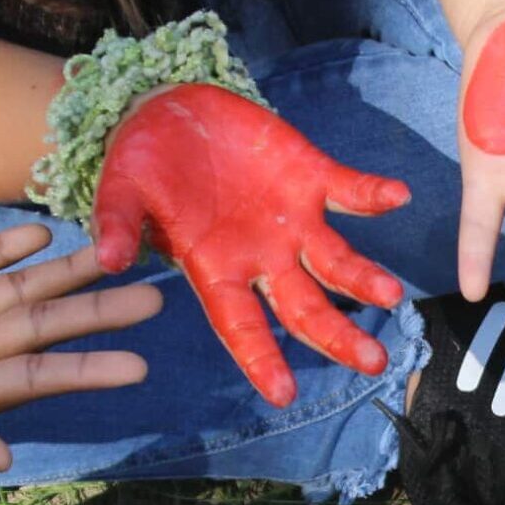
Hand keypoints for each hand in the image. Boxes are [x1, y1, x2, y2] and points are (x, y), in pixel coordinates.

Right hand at [0, 224, 161, 475]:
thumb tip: (4, 457)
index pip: (38, 379)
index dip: (87, 370)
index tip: (139, 366)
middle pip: (41, 328)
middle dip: (95, 312)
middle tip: (155, 298)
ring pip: (13, 291)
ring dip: (62, 273)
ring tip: (113, 251)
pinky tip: (41, 233)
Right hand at [93, 84, 410, 407]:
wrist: (169, 111)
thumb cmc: (141, 164)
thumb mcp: (119, 190)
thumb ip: (116, 224)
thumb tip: (107, 260)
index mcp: (216, 270)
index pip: (242, 326)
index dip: (261, 359)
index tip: (284, 394)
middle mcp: (262, 256)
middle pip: (306, 308)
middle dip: (338, 336)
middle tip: (373, 363)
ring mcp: (291, 220)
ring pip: (337, 262)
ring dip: (363, 278)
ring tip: (390, 295)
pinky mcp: (310, 176)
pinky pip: (350, 190)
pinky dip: (372, 195)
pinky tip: (398, 196)